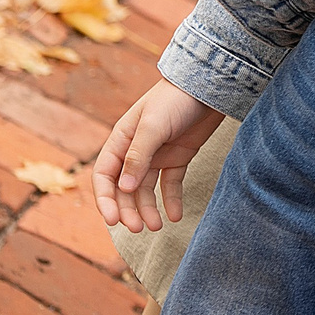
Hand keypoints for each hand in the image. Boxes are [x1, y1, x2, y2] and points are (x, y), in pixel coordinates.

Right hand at [93, 80, 223, 233]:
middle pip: (125, 189)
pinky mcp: (178, 158)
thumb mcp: (153, 126)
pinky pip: (171, 184)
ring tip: (158, 226)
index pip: (104, 177)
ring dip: (148, 209)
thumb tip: (124, 188)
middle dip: (128, 210)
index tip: (113, 220)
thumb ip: (138, 156)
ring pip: (146, 190)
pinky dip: (171, 200)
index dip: (106, 200)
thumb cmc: (175, 99)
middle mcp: (135, 151)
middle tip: (138, 229)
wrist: (209, 85)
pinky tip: (175, 216)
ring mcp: (157, 156)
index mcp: (120, 141)